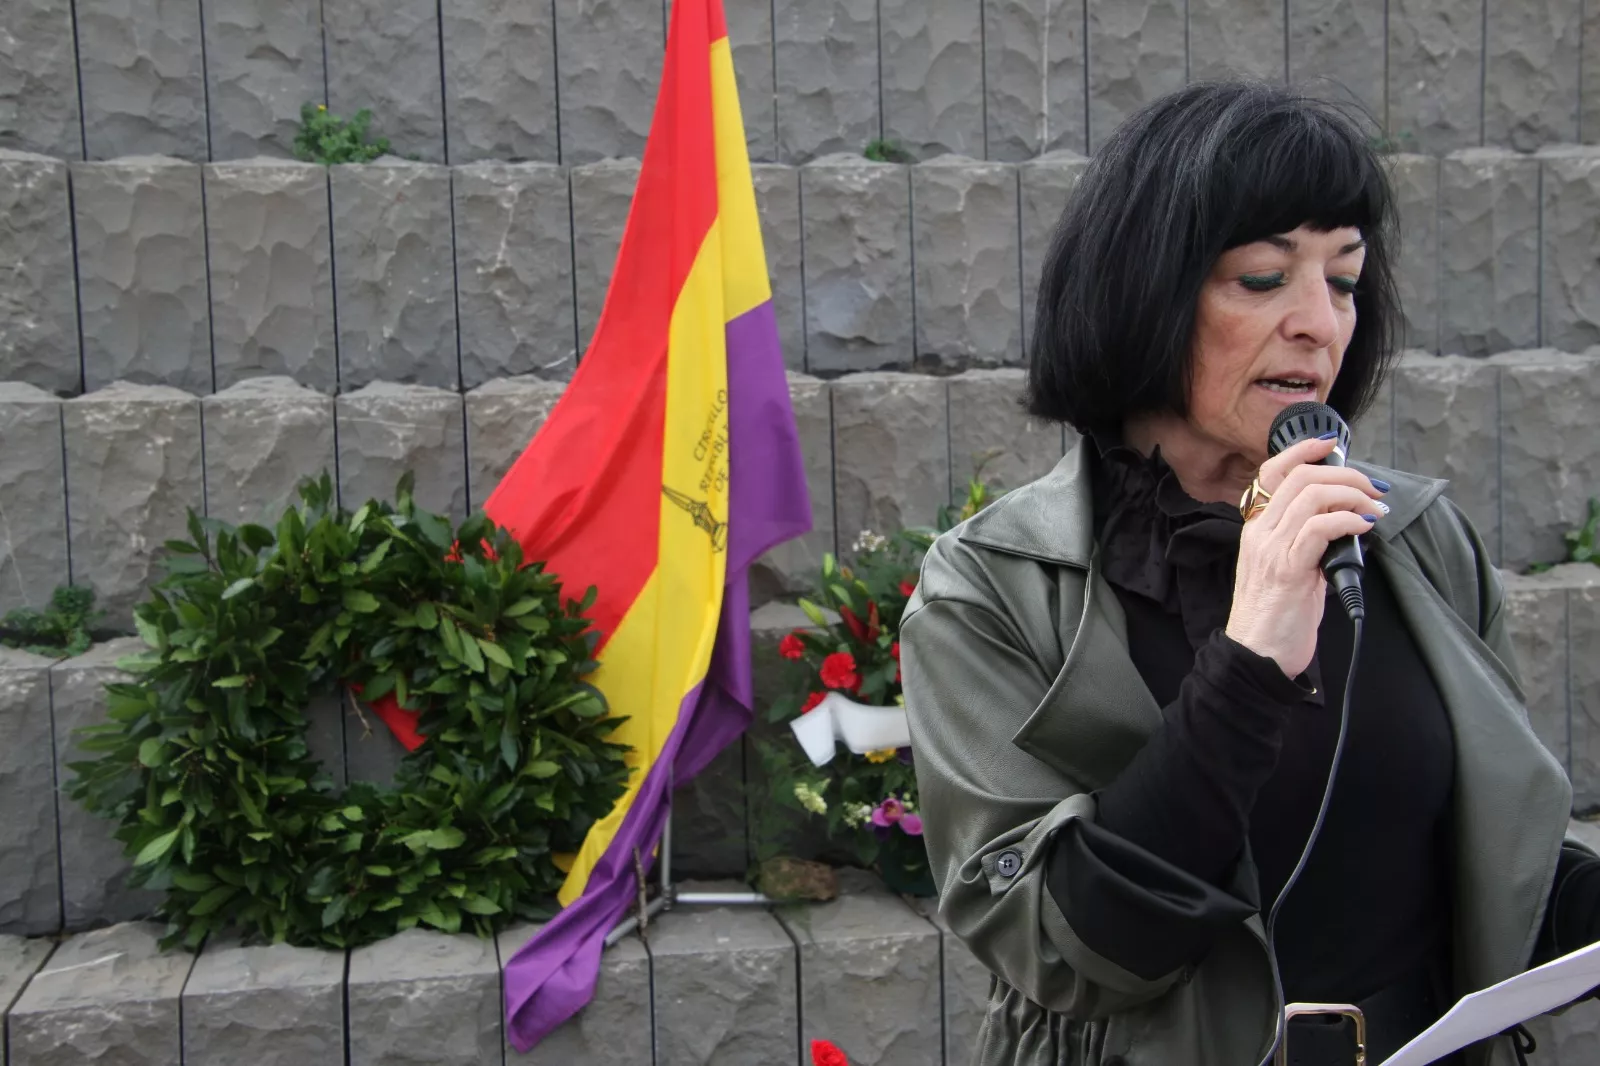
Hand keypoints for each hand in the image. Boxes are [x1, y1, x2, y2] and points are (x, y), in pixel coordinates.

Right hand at [1224, 437, 1386, 677]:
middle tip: (1373, 487)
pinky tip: (1364, 527)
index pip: (1271, 472)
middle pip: (1300, 476)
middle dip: (1345, 473)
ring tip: (1375, 508)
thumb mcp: (1288, 569)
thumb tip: (1345, 524)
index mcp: (1255, 529)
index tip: (1331, 446)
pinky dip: (1349, 520)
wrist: (1258, 656)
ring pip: (1313, 496)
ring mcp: (1272, 549)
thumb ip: (1307, 543)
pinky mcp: (1289, 569)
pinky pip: (1322, 528)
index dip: (1302, 450)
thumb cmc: (1276, 618)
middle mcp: (1260, 532)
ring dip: (1354, 494)